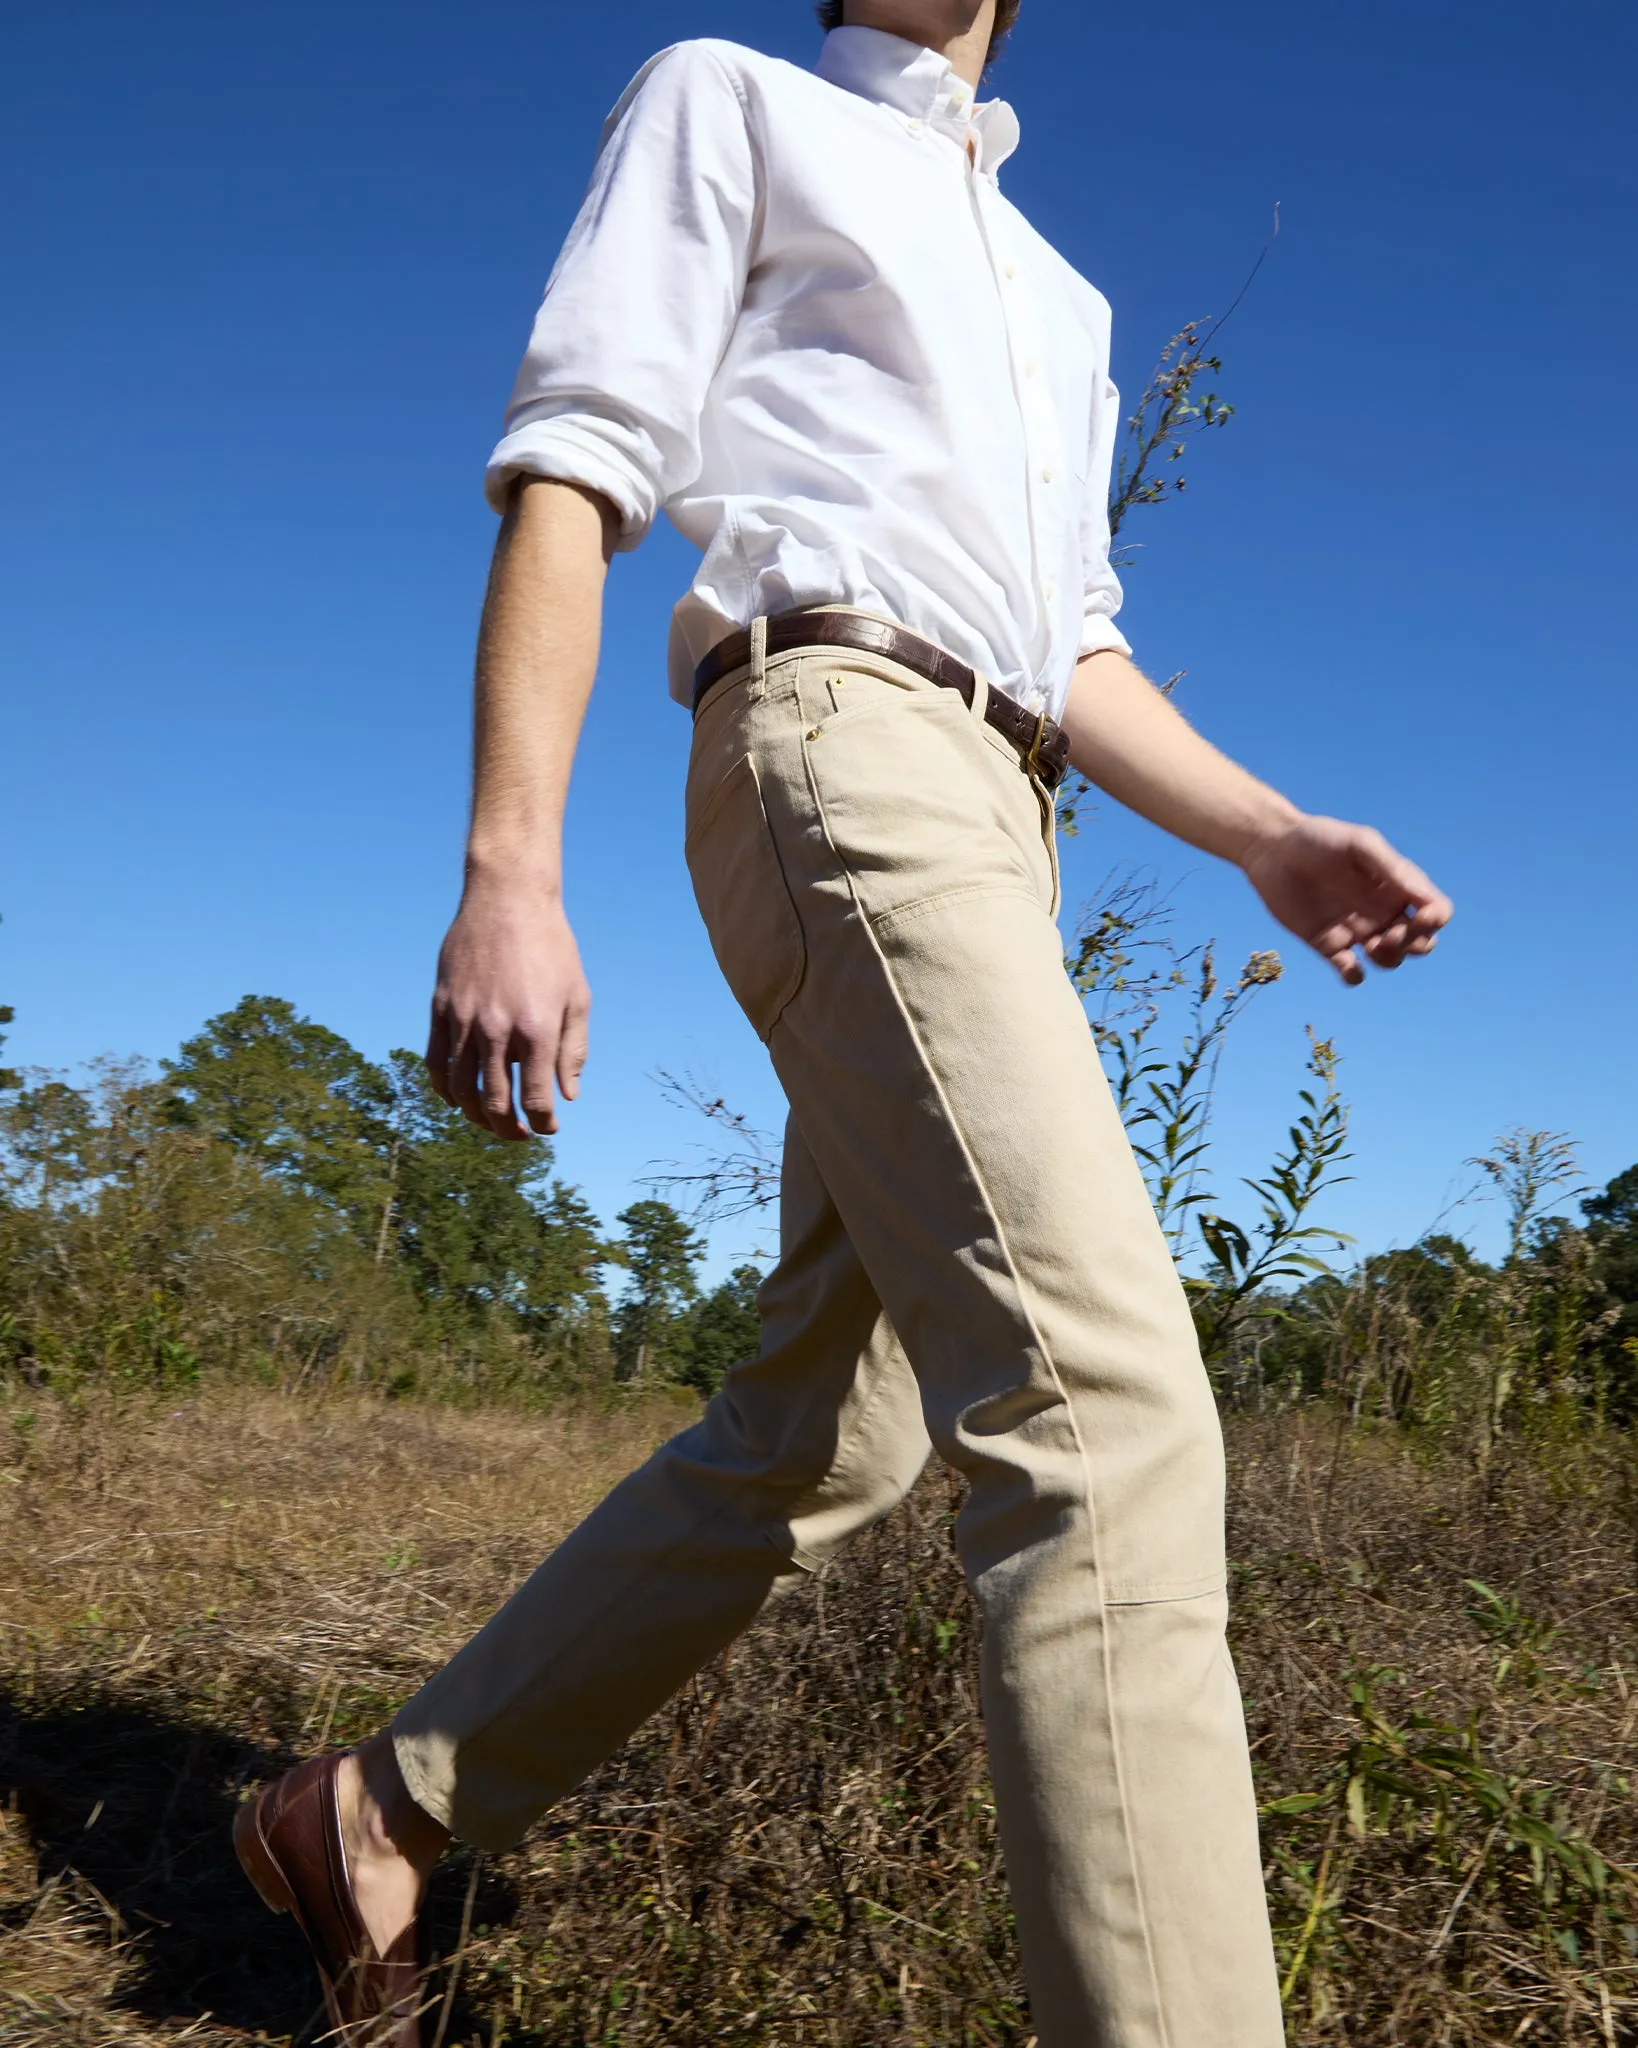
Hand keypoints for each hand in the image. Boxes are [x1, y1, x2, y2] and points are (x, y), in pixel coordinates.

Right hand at [425, 877, 590, 1139]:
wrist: (508, 899)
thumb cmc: (552, 947)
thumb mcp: (577, 997)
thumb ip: (573, 1050)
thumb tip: (567, 1096)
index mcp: (536, 1030)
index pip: (536, 1099)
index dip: (542, 1123)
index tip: (548, 1128)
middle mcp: (496, 1030)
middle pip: (494, 1102)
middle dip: (508, 1128)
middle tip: (519, 1133)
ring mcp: (463, 1020)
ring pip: (460, 1088)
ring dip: (475, 1115)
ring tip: (489, 1120)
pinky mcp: (440, 1008)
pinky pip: (435, 1061)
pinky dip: (444, 1089)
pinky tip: (456, 1099)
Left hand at [1241, 815, 1452, 986]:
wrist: (1273, 850)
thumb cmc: (1319, 839)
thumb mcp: (1359, 844)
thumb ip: (1391, 868)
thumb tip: (1424, 898)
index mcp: (1397, 885)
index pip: (1436, 910)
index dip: (1436, 919)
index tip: (1420, 917)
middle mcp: (1383, 911)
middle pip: (1420, 941)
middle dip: (1414, 944)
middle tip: (1387, 935)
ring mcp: (1358, 930)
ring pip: (1391, 960)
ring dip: (1389, 960)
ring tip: (1369, 946)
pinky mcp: (1329, 945)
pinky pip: (1352, 972)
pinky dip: (1355, 976)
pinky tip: (1349, 966)